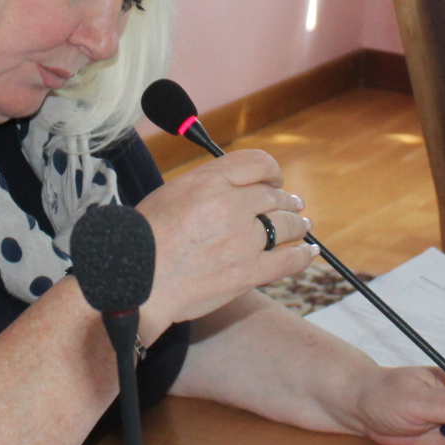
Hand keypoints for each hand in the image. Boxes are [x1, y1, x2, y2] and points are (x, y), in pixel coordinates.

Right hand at [133, 150, 314, 336]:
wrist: (136, 281)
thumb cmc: (143, 239)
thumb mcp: (172, 194)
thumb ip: (207, 186)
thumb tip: (232, 188)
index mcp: (210, 181)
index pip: (257, 163)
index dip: (271, 171)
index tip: (274, 179)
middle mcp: (232, 206)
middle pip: (273, 196)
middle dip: (285, 200)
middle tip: (292, 204)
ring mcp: (244, 241)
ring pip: (286, 225)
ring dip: (298, 223)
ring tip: (303, 225)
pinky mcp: (249, 273)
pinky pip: (288, 260)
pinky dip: (303, 255)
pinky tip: (309, 252)